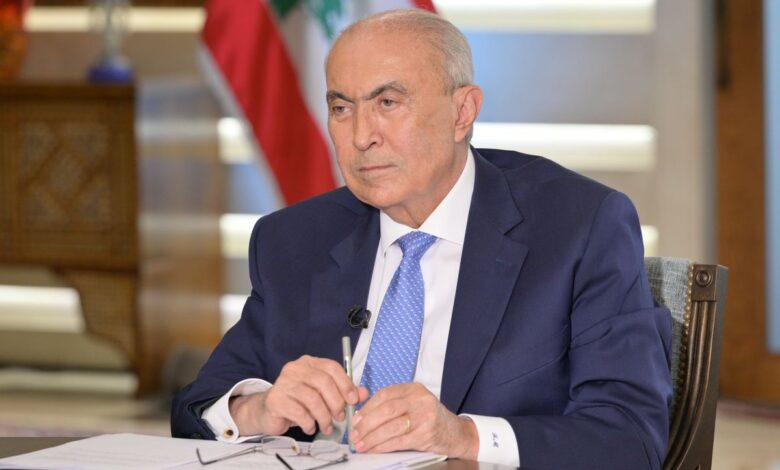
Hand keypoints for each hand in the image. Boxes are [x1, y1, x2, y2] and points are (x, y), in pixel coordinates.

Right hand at [229, 355, 368, 435]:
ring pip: (312, 399)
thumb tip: (364, 393)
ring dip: (324, 416)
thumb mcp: (322, 395)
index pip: (331, 367)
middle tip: (340, 417)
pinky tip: (310, 427)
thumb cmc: (299, 402)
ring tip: (327, 426)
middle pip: (323, 382)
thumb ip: (343, 392)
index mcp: (308, 362)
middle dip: (336, 403)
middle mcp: (295, 368)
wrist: (268, 412)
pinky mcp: (275, 399)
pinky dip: (309, 423)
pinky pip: (299, 412)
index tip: (353, 401)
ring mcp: (283, 383)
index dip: (345, 384)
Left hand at [349, 383, 478, 459]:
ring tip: (361, 445)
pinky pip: (400, 440)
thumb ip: (391, 406)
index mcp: (413, 389)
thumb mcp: (412, 405)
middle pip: (387, 409)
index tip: (355, 420)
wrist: (455, 433)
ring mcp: (425, 416)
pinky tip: (375, 449)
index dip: (367, 408)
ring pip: (392, 426)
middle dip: (367, 424)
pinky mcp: (427, 433)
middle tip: (355, 435)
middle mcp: (420, 399)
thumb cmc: (429, 419)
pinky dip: (384, 446)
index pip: (384, 394)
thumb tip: (361, 418)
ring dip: (373, 437)